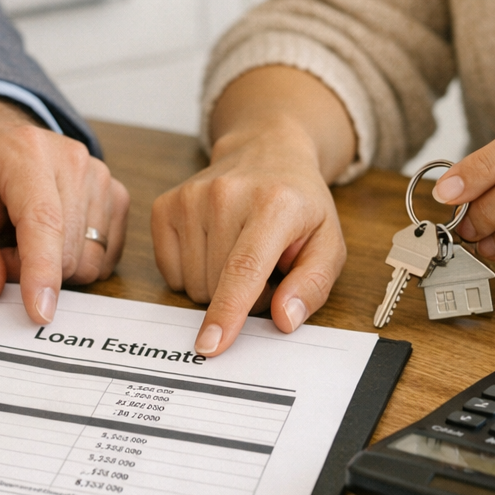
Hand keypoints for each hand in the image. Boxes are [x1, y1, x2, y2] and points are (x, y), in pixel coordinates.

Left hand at [0, 96, 128, 323]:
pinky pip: (104, 256)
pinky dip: (74, 259)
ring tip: (22, 238)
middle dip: (28, 270)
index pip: (43, 221)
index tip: (40, 312)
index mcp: (24, 152)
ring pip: (88, 259)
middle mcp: (72, 160)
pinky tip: (51, 237)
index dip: (42, 272)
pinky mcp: (114, 194)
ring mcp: (99, 176)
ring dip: (52, 266)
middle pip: (67, 251)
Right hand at [152, 119, 346, 358]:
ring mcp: (190, 197)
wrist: (266, 151)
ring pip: (192, 284)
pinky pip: (170, 272)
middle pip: (216, 285)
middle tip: (264, 267)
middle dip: (242, 295)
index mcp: (273, 204)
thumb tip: (283, 319)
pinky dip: (192, 272)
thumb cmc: (299, 204)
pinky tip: (212, 246)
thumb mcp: (328, 243)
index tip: (211, 344)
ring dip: (217, 285)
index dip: (227, 310)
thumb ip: (313, 284)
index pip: (243, 267)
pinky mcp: (166, 205)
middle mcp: (225, 195)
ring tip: (239, 253)